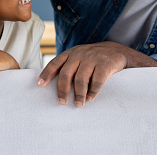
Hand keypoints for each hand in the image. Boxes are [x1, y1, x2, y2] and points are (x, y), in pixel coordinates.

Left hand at [37, 41, 156, 106]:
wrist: (116, 52)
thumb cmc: (93, 59)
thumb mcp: (79, 57)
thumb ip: (68, 66)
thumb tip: (51, 85)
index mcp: (71, 53)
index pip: (55, 63)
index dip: (46, 73)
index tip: (40, 84)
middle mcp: (80, 54)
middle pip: (66, 74)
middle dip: (62, 90)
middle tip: (62, 102)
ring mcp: (92, 58)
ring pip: (80, 79)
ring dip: (79, 94)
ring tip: (79, 104)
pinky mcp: (105, 64)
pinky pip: (96, 81)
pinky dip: (92, 92)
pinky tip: (90, 98)